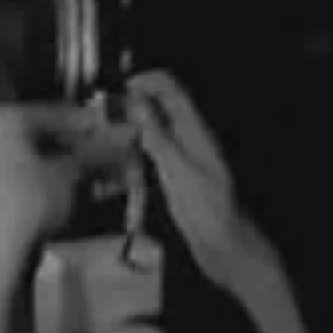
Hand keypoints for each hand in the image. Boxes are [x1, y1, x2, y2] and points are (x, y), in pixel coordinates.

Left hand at [0, 103, 130, 252]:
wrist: (0, 255)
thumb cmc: (32, 201)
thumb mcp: (74, 171)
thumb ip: (103, 149)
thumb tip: (132, 132)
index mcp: (7, 119)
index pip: (64, 114)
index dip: (100, 125)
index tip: (127, 134)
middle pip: (56, 137)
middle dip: (94, 150)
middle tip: (126, 158)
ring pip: (51, 159)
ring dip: (86, 168)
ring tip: (118, 176)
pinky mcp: (0, 192)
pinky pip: (40, 178)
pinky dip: (68, 182)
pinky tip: (96, 191)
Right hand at [126, 71, 240, 282]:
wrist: (228, 250)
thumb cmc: (207, 211)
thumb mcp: (178, 170)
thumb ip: (157, 135)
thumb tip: (136, 102)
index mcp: (196, 131)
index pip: (172, 89)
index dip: (146, 81)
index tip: (117, 90)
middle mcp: (192, 139)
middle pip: (163, 107)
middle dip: (136, 103)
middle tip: (105, 114)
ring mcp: (187, 158)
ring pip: (158, 130)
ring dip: (134, 126)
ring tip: (107, 135)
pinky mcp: (180, 178)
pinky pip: (156, 154)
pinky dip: (139, 150)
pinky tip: (122, 163)